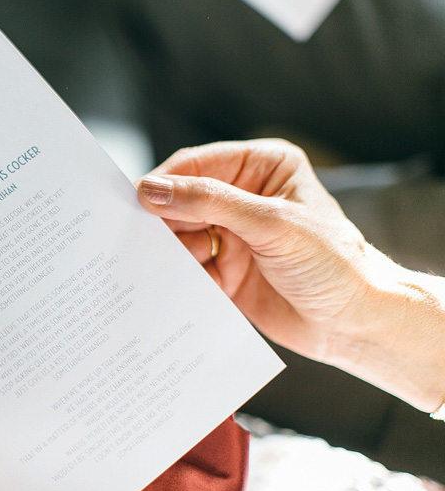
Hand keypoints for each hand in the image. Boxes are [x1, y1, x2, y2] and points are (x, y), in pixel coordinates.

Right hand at [137, 139, 444, 412]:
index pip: (198, 165)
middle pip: (182, 201)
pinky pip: (186, 268)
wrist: (355, 325)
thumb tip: (152, 190)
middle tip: (139, 241)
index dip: (165, 183)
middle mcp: (244, 196)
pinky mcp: (224, 271)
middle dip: (163, 222)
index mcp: (262, 166)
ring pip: (179, 236)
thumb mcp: (272, 224)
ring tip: (170, 268)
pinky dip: (178, 277)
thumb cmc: (333, 264)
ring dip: (170, 253)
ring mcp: (232, 235)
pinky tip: (176, 286)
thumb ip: (210, 203)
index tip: (135, 203)